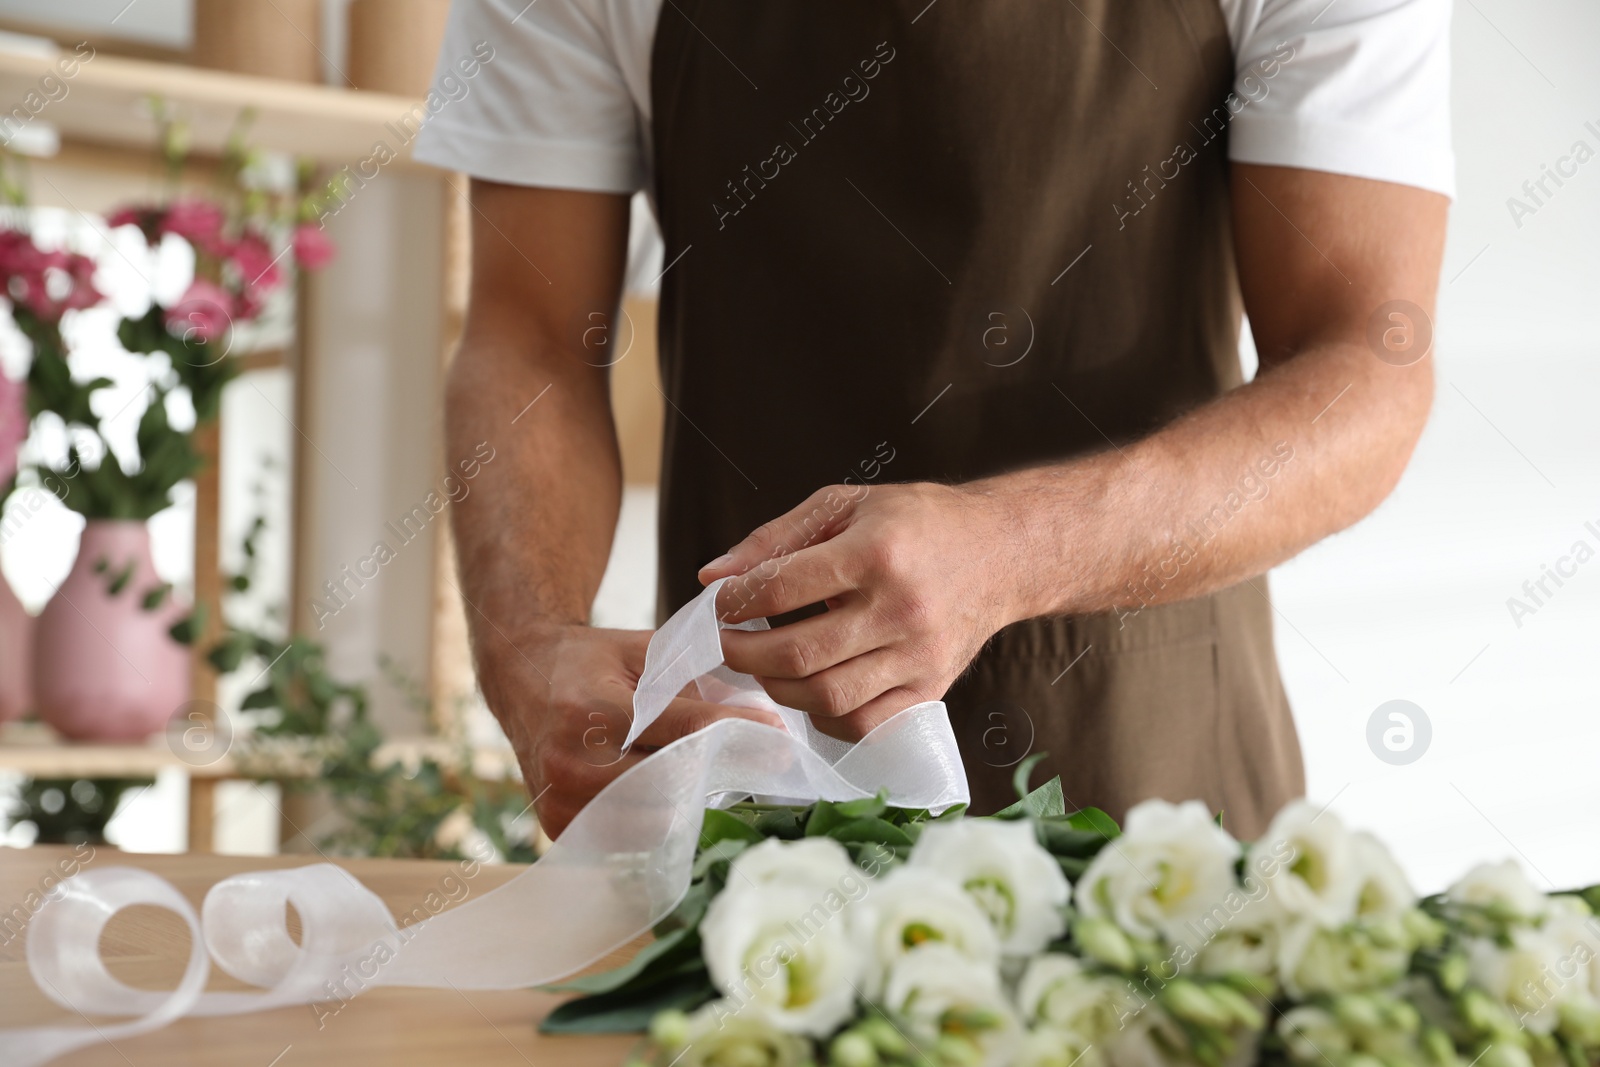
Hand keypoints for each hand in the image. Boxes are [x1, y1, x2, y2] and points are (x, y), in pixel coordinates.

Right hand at [478, 624, 783, 837]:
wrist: (521, 677)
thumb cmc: (591, 661)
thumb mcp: (643, 651)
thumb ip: (698, 681)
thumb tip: (766, 719)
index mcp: (593, 709)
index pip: (682, 731)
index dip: (736, 732)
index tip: (779, 735)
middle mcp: (571, 761)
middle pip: (672, 786)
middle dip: (716, 774)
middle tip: (752, 764)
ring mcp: (562, 800)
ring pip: (655, 822)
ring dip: (691, 804)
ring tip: (711, 780)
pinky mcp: (558, 827)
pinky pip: (628, 839)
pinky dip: (658, 822)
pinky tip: (673, 798)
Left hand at [699, 482, 1026, 740]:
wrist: (1002, 552)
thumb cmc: (916, 523)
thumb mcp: (846, 506)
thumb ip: (775, 538)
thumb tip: (712, 576)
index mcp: (876, 553)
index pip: (782, 589)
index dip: (736, 601)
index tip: (718, 603)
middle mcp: (900, 609)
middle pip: (798, 654)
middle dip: (743, 654)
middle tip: (726, 642)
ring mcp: (919, 656)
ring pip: (827, 696)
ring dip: (777, 688)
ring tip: (764, 666)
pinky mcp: (932, 688)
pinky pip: (864, 723)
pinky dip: (824, 716)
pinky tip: (809, 690)